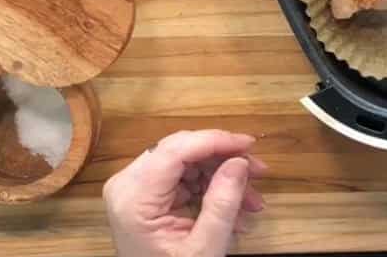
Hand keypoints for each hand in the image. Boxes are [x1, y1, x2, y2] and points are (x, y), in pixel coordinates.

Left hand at [103, 130, 267, 256]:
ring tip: (252, 200)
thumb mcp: (204, 249)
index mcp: (133, 198)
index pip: (175, 150)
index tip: (249, 145)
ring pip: (187, 161)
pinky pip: (184, 176)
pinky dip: (211, 187)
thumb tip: (240, 162)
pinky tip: (235, 206)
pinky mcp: (145, 194)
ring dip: (222, 175)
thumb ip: (222, 205)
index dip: (215, 141)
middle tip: (259, 171)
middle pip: (181, 150)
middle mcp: (127, 185)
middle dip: (224, 158)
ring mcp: (134, 188)